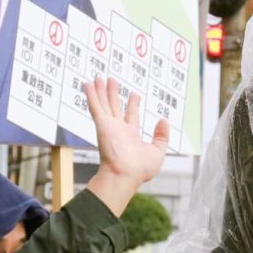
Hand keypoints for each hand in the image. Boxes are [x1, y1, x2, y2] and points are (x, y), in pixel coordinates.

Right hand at [83, 77, 169, 216]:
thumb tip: (163, 120)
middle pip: (115, 107)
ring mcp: (109, 126)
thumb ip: (161, 135)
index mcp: (131, 136)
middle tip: (112, 80)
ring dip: (101, 91)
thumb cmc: (140, 169)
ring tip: (99, 77)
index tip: (134, 94)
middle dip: (113, 94)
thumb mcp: (158, 151)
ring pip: (104, 103)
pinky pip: (96, 106)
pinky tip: (89, 84)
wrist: (125, 175)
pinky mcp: (102, 124)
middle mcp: (118, 130)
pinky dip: (92, 95)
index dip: (132, 105)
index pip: (131, 116)